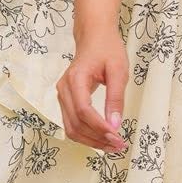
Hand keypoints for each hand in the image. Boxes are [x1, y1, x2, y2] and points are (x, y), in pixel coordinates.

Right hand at [58, 25, 129, 151]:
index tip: (117, 136)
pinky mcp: (66, 100)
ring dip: (91, 141)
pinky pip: (72, 124)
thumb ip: (116, 98)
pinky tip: (102, 138)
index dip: (99, 127)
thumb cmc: (107, 49)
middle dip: (97, 138)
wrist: (94, 37)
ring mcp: (62, 95)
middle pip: (75, 124)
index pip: (83, 110)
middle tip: (119, 145)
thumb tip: (115, 125)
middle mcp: (64, 89)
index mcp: (75, 79)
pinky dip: (87, 135)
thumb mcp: (119, 70)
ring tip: (112, 145)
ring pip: (71, 128)